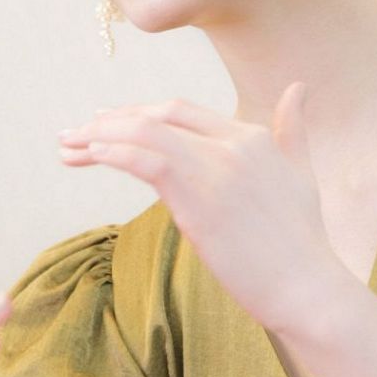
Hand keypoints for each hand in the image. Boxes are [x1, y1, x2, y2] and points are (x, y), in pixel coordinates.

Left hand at [58, 82, 338, 332]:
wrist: (309, 289)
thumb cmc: (303, 243)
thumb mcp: (301, 173)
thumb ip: (294, 131)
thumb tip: (300, 88)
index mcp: (252, 136)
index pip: (182, 111)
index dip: (140, 112)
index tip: (107, 121)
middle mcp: (233, 143)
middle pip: (158, 116)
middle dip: (111, 120)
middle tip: (76, 132)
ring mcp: (216, 168)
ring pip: (145, 133)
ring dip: (98, 137)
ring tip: (67, 147)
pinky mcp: (199, 199)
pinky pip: (145, 161)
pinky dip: (112, 153)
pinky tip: (89, 156)